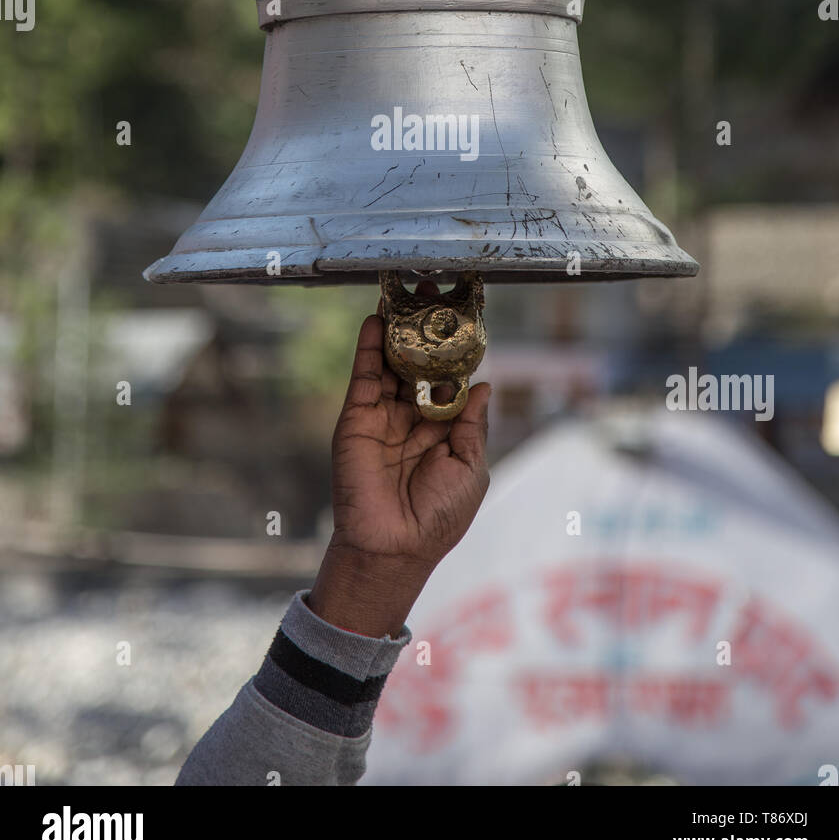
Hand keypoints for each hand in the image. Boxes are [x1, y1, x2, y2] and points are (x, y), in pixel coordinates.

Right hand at [307, 283, 489, 637]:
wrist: (394, 546)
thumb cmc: (439, 515)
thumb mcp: (469, 468)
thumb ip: (472, 424)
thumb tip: (482, 383)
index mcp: (445, 429)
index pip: (451, 379)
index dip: (457, 350)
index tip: (465, 317)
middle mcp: (413, 417)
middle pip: (420, 364)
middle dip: (425, 331)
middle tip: (432, 293)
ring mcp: (384, 416)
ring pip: (391, 364)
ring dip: (397, 331)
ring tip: (404, 295)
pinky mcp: (357, 418)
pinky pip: (364, 376)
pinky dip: (368, 348)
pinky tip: (375, 321)